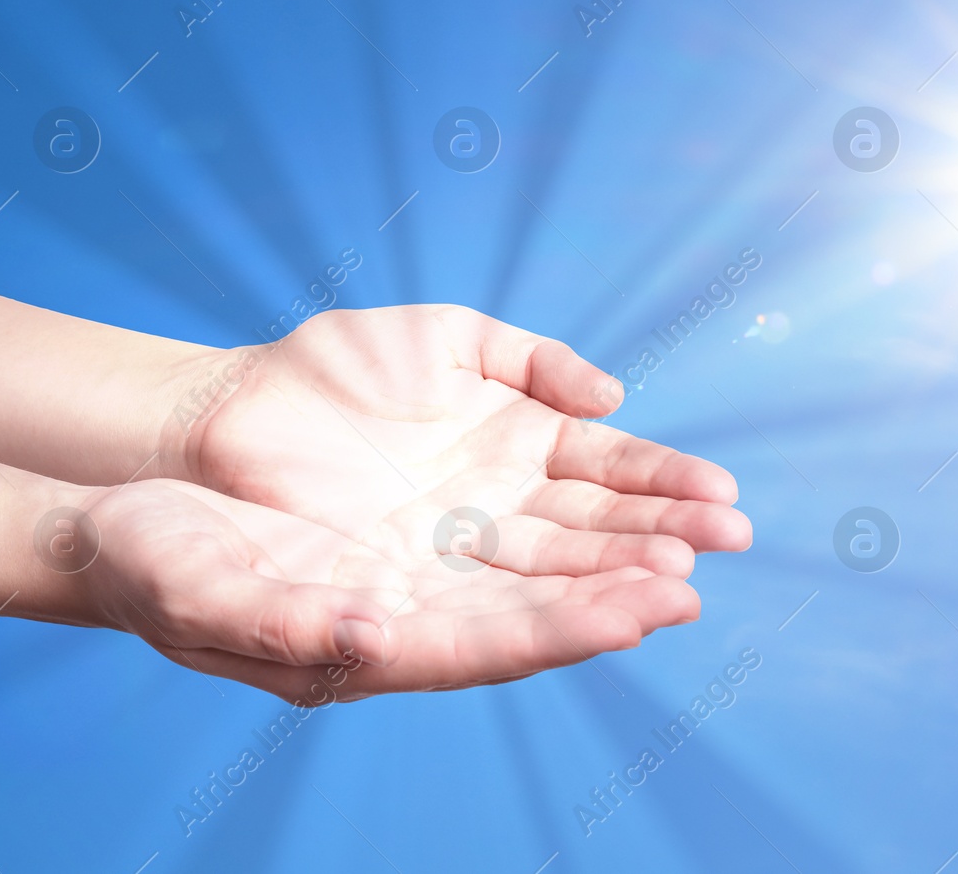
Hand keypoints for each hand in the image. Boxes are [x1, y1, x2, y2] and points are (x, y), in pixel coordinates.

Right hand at [69, 478, 700, 698]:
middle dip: (622, 587)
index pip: (489, 646)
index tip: (638, 615)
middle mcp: (423, 599)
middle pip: (542, 599)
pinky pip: (524, 491)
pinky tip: (640, 478)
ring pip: (550, 545)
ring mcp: (431, 543)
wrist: (136, 502)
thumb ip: (283, 624)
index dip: (565, 630)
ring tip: (707, 524)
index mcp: (374, 643)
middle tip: (698, 574)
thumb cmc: (154, 563)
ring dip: (625, 536)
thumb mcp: (197, 593)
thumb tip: (375, 638)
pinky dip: (586, 483)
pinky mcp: (431, 488)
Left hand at [170, 305, 751, 572]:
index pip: (608, 473)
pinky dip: (543, 620)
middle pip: (595, 533)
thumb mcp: (449, 339)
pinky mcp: (408, 595)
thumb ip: (532, 359)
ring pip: (552, 579)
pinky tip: (600, 619)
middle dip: (661, 541)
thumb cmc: (334, 367)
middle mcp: (500, 511)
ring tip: (678, 592)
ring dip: (616, 587)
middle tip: (729, 546)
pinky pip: (485, 613)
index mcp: (518, 446)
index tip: (722, 496)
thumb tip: (611, 398)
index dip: (666, 485)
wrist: (229, 411)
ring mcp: (457, 555)